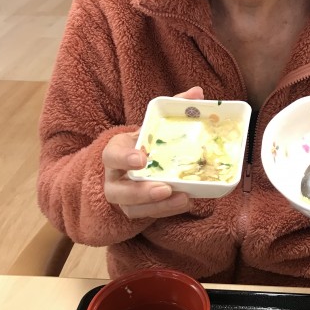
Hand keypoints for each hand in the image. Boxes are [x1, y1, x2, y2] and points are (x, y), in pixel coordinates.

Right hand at [103, 86, 203, 219]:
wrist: (135, 164)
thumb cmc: (147, 141)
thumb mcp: (155, 124)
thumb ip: (173, 106)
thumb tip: (197, 93)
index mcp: (116, 150)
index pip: (112, 154)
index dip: (124, 158)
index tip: (142, 159)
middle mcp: (114, 177)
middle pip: (119, 189)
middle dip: (141, 191)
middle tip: (165, 187)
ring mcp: (122, 197)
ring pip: (133, 208)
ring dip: (158, 206)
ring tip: (183, 198)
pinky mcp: (134, 211)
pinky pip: (147, 216)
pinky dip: (165, 211)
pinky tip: (185, 202)